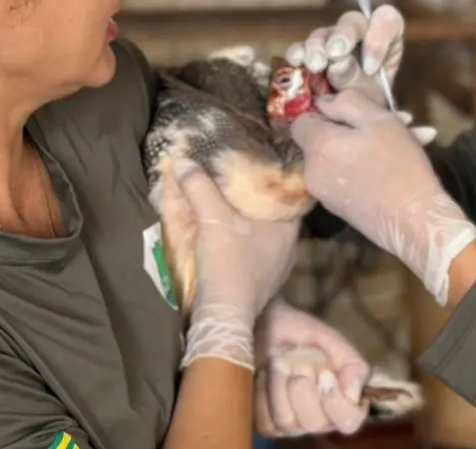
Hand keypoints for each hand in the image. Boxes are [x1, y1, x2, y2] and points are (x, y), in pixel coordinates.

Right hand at [178, 165, 300, 369]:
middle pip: (275, 212)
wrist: (224, 315)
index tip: (260, 161)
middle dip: (258, 197)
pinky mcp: (263, 280)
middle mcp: (290, 245)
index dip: (275, 176)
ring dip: (250, 220)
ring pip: (266, 232)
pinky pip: (257, 249)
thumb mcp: (212, 219)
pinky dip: (245, 239)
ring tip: (231, 202)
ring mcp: (278, 265)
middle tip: (241, 177)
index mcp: (289, 227)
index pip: (289, 192)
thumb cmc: (229, 263)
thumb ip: (200, 188)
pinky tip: (229, 233)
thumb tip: (185, 161)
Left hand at [253, 299, 370, 436]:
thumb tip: (354, 392)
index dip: (335, 402)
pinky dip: (264, 392)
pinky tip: (265, 374)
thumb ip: (354, 367)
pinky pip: (266, 421)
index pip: (348, 422)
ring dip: (280, 385)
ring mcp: (293, 426)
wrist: (272, 326)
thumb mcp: (337, 344)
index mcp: (344, 403)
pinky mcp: (268, 424)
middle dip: (303, 387)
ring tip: (279, 362)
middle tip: (299, 363)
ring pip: (286, 421)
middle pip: (314, 423)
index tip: (325, 374)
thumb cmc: (308, 336)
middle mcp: (321, 421)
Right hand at [285, 5, 435, 144]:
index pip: (387, 21)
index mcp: (384, 39)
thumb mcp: (372, 98)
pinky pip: (300, 49)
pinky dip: (297, 54)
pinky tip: (296, 63)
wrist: (349, 126)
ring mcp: (330, 43)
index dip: (379, 38)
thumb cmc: (369, 107)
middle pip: (352, 22)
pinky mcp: (308, 56)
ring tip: (315, 65)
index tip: (371, 68)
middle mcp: (357, 36)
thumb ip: (360, 83)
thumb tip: (338, 67)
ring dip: (317, 47)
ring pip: (323, 34)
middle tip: (335, 54)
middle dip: (343, 36)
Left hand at [290, 90, 475, 306]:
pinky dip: (367, 166)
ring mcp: (324, 193)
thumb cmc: (398, 166)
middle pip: (325, 138)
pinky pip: (347, 176)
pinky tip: (400, 162)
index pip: (301, 119)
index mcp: (318, 147)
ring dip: (368, 145)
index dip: (325, 110)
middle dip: (357, 127)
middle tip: (396, 121)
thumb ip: (346, 103)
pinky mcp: (338, 208)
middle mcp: (312, 171)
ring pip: (340, 156)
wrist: (414, 222)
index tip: (353, 110)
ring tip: (411, 138)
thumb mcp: (378, 121)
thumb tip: (324, 101)